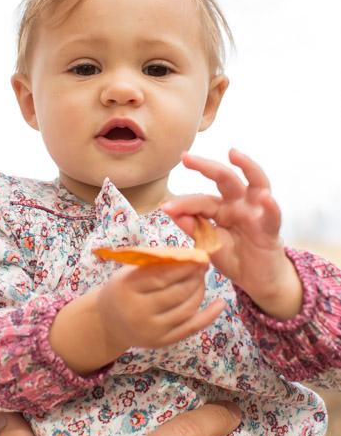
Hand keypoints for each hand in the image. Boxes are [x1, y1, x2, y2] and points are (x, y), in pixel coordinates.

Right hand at [97, 261, 225, 349]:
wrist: (108, 322)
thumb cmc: (122, 289)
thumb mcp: (129, 271)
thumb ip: (155, 263)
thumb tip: (188, 254)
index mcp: (127, 288)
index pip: (162, 275)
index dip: (185, 265)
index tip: (199, 255)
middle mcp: (137, 311)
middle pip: (177, 292)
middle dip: (195, 277)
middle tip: (204, 265)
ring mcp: (150, 330)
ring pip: (186, 309)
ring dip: (200, 291)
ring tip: (202, 279)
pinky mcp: (161, 342)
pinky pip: (190, 328)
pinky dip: (208, 316)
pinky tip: (220, 304)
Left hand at [161, 149, 302, 320]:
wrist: (257, 281)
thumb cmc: (234, 257)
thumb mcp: (209, 244)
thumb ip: (193, 227)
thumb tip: (169, 209)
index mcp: (221, 207)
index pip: (201, 200)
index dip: (183, 203)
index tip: (164, 207)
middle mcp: (240, 204)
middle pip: (225, 178)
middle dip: (206, 166)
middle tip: (186, 157)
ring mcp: (257, 213)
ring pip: (256, 183)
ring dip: (247, 166)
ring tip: (234, 153)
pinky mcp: (270, 229)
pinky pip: (272, 216)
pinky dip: (270, 206)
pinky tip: (265, 197)